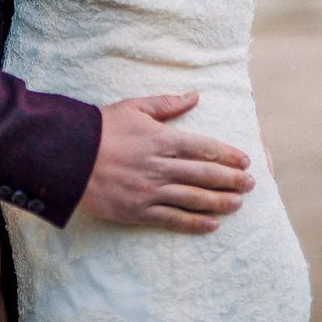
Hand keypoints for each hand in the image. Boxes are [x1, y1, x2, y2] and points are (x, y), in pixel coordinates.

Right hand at [78, 94, 254, 232]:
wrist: (70, 155)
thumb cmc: (102, 127)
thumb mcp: (134, 107)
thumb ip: (166, 104)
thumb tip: (194, 96)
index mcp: (162, 139)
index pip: (204, 147)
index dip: (227, 154)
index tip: (245, 160)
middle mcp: (161, 166)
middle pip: (205, 174)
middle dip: (231, 179)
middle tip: (251, 183)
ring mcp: (151, 191)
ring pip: (194, 198)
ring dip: (219, 201)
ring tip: (238, 203)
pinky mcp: (139, 211)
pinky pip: (173, 219)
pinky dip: (194, 222)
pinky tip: (212, 225)